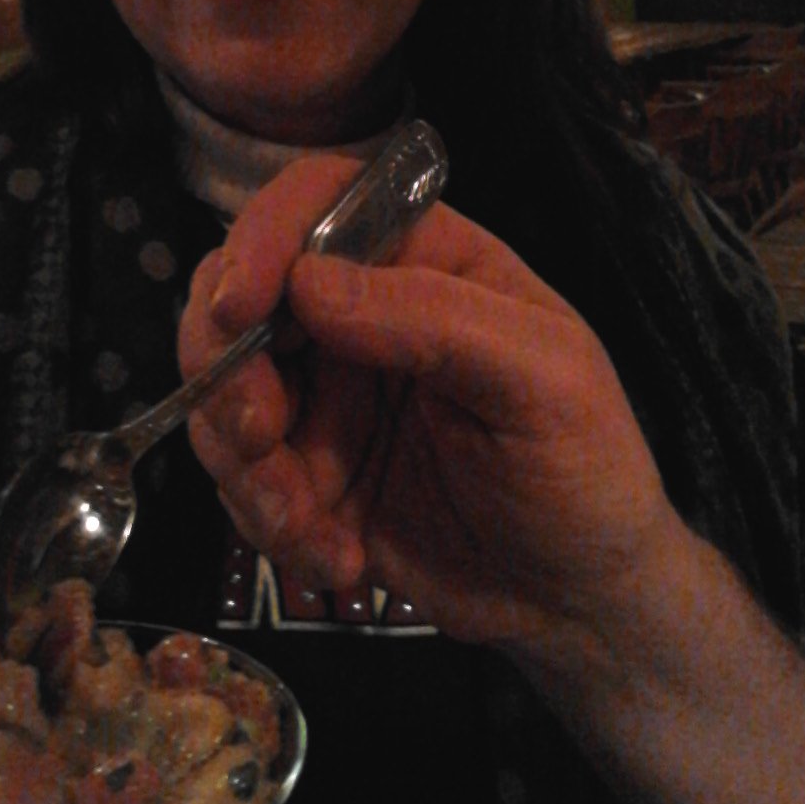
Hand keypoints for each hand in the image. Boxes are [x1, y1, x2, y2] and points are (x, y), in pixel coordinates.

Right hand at [179, 155, 679, 650]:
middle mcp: (357, 315)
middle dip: (226, 367)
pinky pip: (238, 479)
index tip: (240, 309)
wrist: (578, 601)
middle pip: (234, 293)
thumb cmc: (585, 468)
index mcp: (422, 262)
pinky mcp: (302, 473)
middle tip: (258, 436)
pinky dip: (267, 523)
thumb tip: (308, 283)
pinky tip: (341, 558)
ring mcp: (323, 396)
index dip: (262, 238)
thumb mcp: (542, 380)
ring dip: (245, 466)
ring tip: (309, 527)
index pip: (316, 202)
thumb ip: (434, 318)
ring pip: (219, 393)